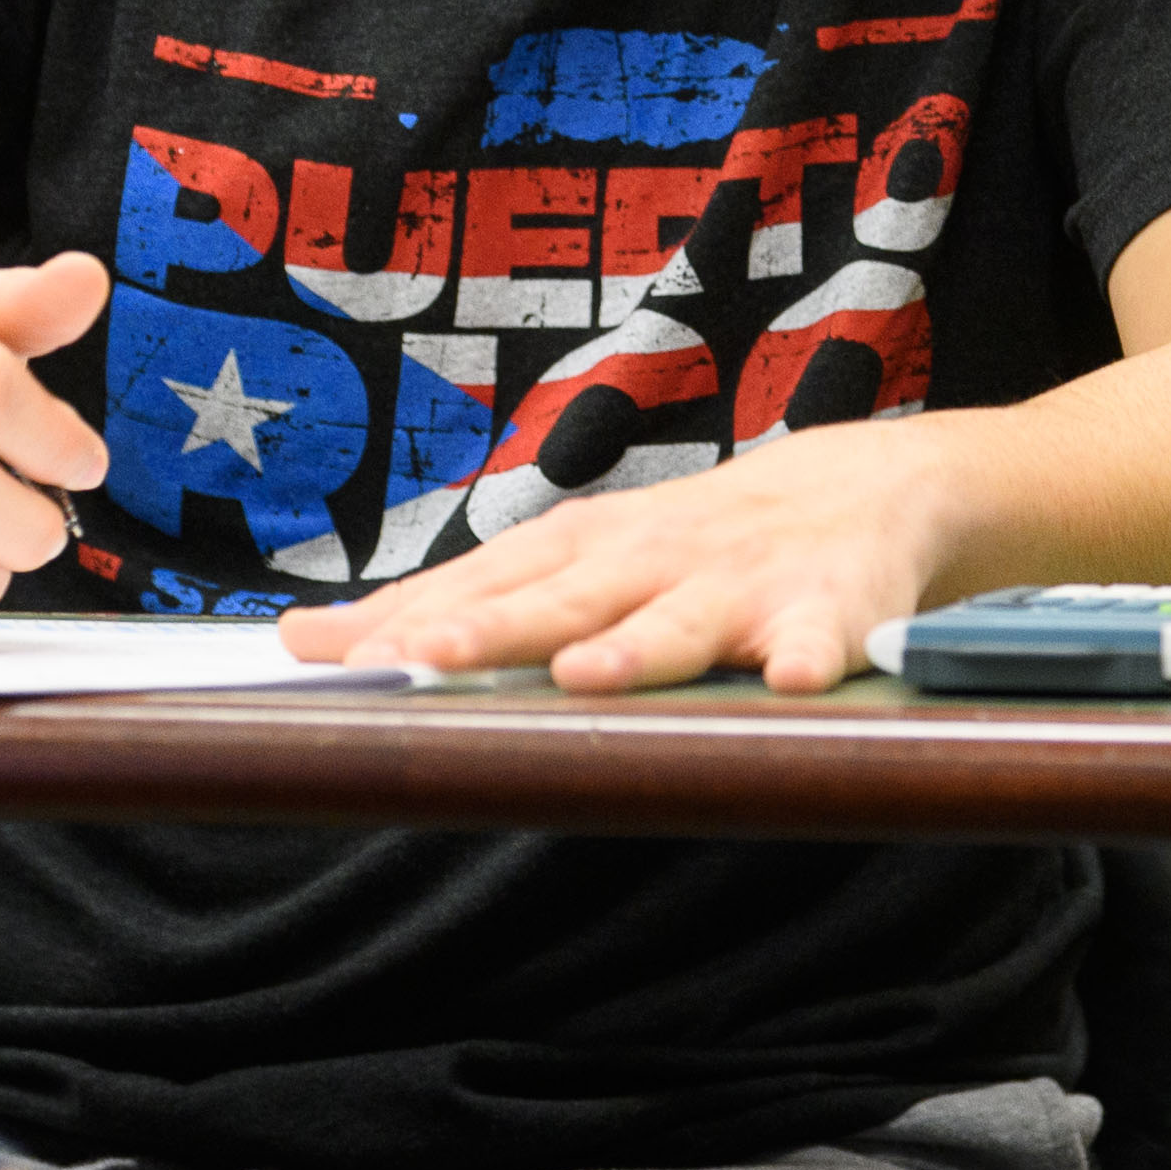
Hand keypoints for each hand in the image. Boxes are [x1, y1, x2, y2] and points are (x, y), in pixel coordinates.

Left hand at [286, 418, 961, 693]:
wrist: (866, 488)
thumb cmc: (692, 544)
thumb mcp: (581, 562)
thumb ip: (461, 605)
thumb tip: (304, 642)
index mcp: (584, 550)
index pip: (480, 584)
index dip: (404, 620)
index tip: (321, 654)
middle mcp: (652, 557)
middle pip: (562, 596)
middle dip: (494, 625)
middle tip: (427, 656)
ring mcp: (742, 581)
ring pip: (682, 619)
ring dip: (637, 646)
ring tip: (586, 676)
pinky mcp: (834, 607)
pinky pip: (825, 638)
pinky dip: (813, 656)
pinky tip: (798, 681)